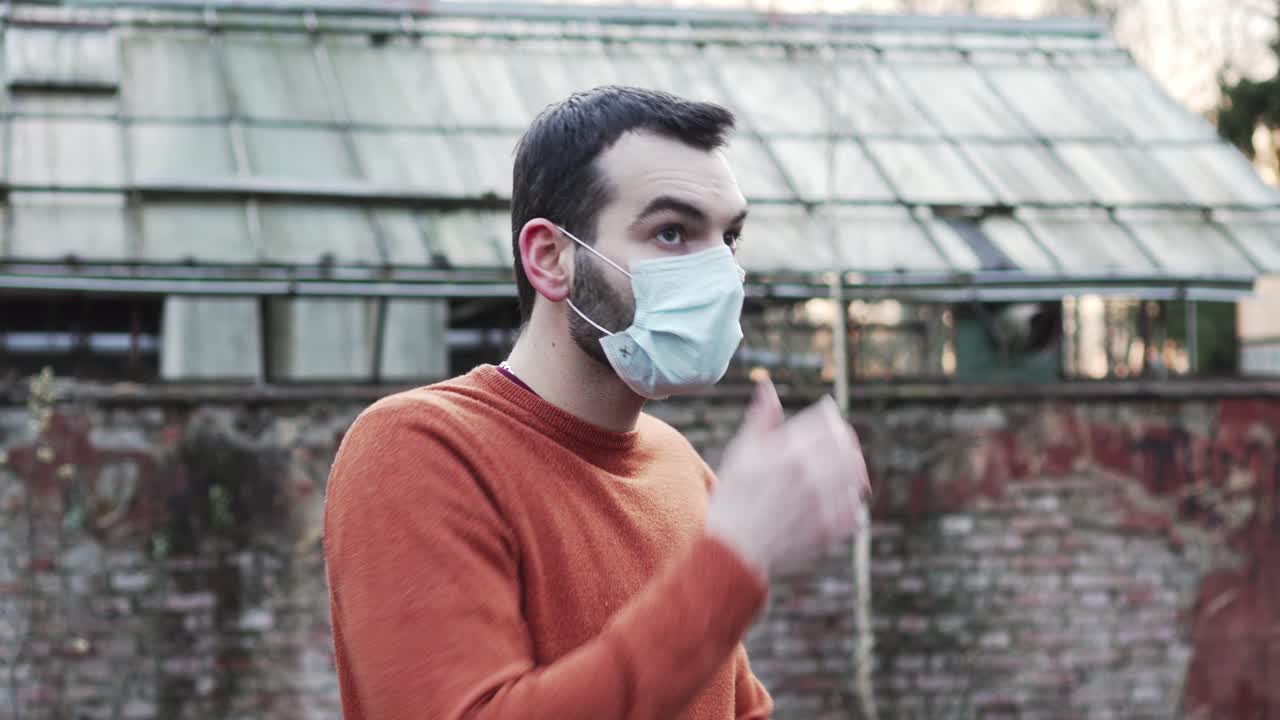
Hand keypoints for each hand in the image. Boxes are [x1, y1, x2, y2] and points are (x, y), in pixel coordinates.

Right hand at [705, 378, 870, 579]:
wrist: (732, 551)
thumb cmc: (733, 499)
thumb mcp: (741, 453)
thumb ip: (762, 418)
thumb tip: (768, 386)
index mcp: (790, 452)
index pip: (828, 421)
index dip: (829, 416)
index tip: (825, 416)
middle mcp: (811, 476)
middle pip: (848, 445)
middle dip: (844, 440)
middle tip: (838, 441)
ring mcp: (823, 505)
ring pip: (856, 475)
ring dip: (853, 468)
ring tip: (842, 469)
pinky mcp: (830, 531)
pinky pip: (855, 510)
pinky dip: (850, 501)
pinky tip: (839, 499)